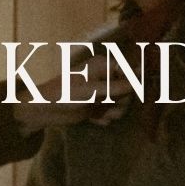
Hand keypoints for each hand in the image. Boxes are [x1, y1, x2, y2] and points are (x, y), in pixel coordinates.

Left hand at [11, 52, 131, 133]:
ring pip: (120, 105)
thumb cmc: (66, 93)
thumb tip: (140, 77)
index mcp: (104, 66)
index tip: (121, 96)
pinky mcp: (95, 106)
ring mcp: (100, 93)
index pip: (129, 74)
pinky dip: (102, 118)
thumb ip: (118, 87)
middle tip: (109, 107)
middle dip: (120, 103)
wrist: (44, 109)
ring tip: (100, 114)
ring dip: (112, 112)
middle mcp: (104, 78)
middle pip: (127, 92)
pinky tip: (93, 119)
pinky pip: (109, 114)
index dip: (129, 87)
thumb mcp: (93, 90)